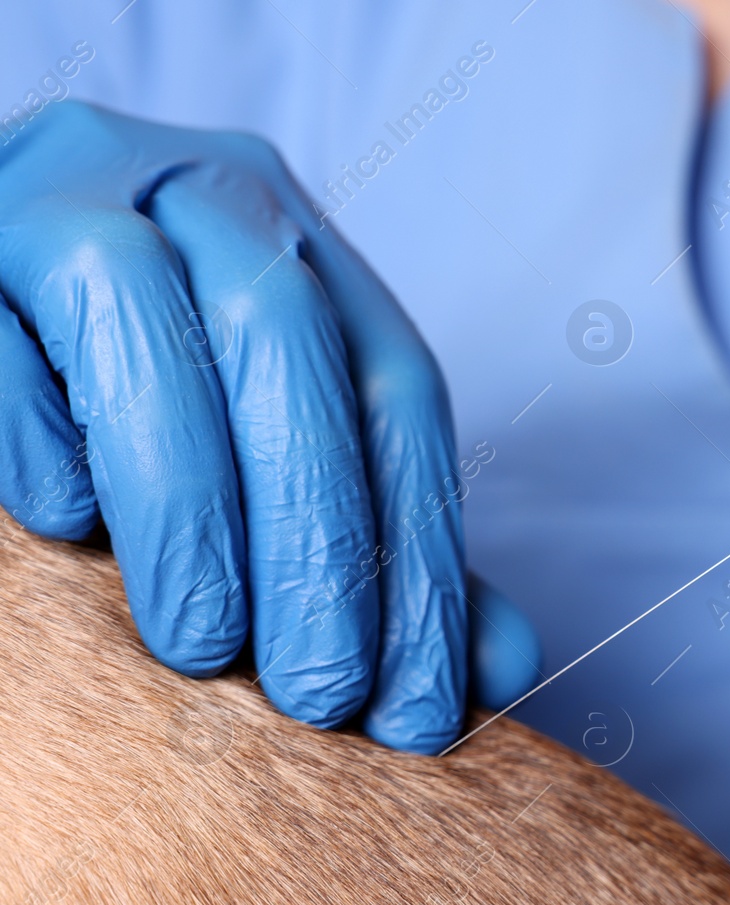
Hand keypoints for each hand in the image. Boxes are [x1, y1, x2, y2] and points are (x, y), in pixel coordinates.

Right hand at [0, 101, 509, 752]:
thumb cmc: (140, 387)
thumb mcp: (275, 453)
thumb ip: (379, 547)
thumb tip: (499, 668)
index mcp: (308, 250)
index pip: (397, 392)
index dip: (422, 554)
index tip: (421, 704)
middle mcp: (206, 195)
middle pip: (286, 341)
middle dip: (317, 534)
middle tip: (320, 695)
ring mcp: (71, 190)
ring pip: (137, 309)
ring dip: (185, 496)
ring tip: (201, 647)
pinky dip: (34, 427)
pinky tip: (66, 524)